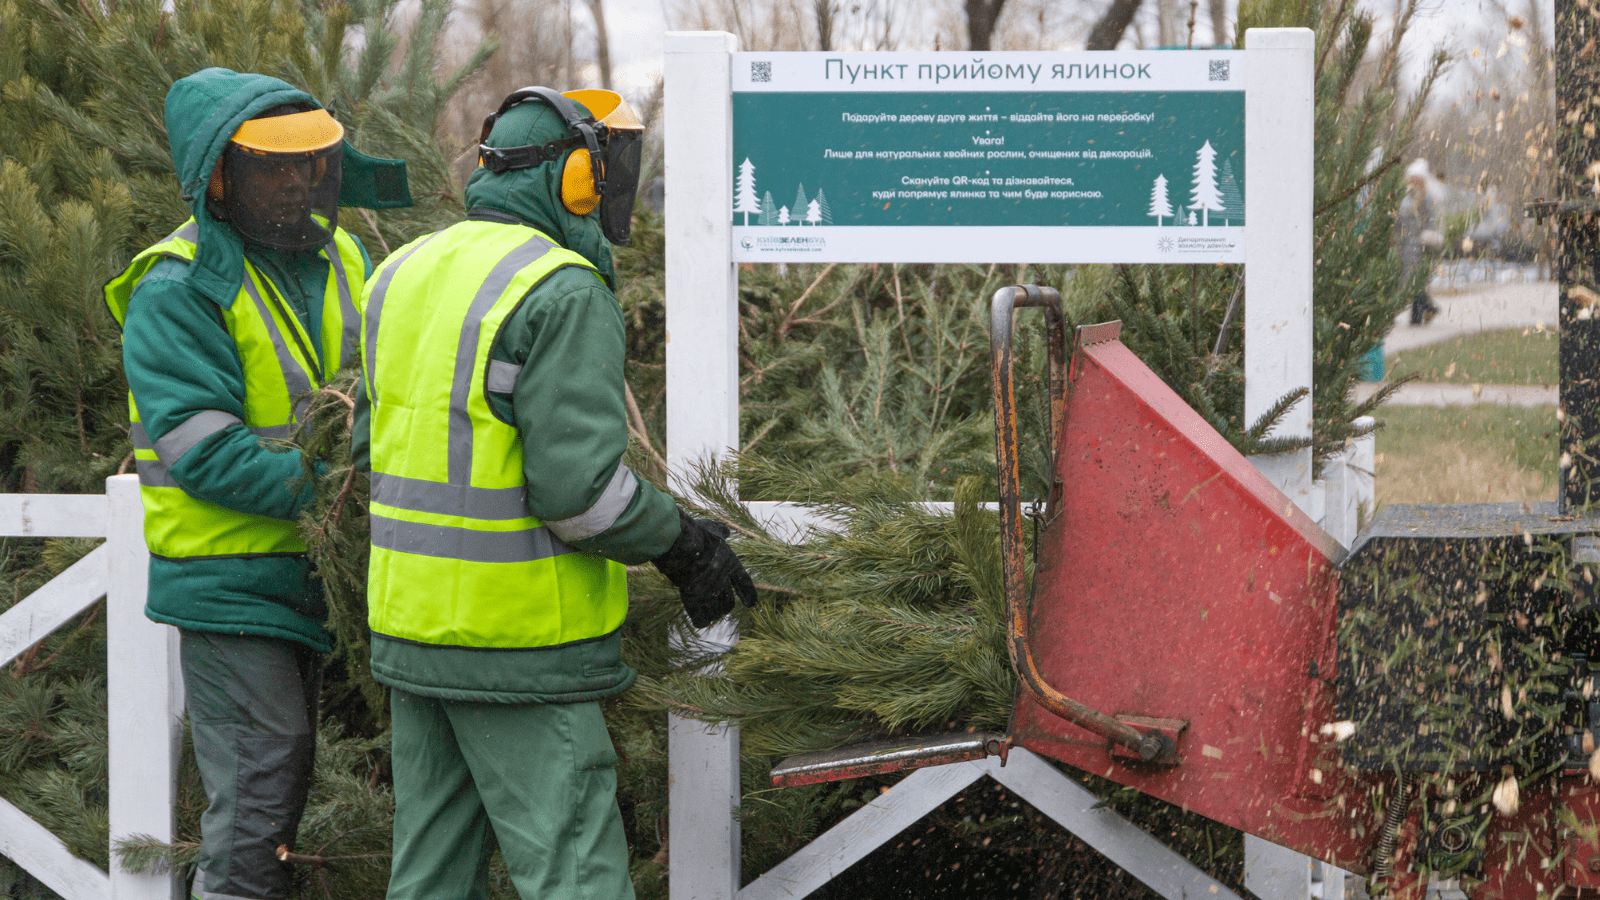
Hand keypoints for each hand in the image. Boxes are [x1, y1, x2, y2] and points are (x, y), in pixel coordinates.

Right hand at [651, 511, 758, 627]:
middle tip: (717, 604)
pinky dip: (701, 619)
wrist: (681, 543)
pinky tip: (700, 618)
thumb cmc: (695, 535)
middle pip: (729, 603)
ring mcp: (709, 592)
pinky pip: (702, 619)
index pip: (745, 584)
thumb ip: (720, 531)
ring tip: (706, 609)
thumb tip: (726, 531)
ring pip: (716, 612)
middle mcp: (723, 581)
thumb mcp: (712, 528)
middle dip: (725, 605)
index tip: (751, 604)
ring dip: (713, 612)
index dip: (749, 595)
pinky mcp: (694, 601)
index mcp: (732, 565)